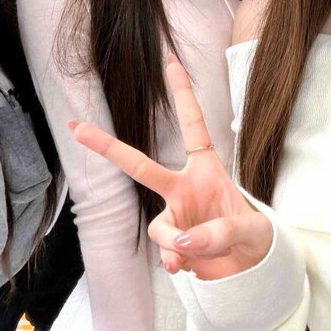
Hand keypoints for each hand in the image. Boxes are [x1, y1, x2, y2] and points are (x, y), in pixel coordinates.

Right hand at [69, 55, 272, 280]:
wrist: (251, 269)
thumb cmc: (255, 235)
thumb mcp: (251, 230)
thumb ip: (219, 232)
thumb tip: (183, 243)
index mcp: (207, 168)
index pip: (193, 125)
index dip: (182, 94)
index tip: (170, 61)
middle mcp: (184, 188)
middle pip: (140, 166)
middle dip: (107, 147)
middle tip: (76, 127)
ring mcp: (176, 216)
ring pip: (160, 227)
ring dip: (174, 241)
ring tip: (192, 255)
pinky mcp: (173, 245)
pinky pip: (166, 251)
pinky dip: (177, 261)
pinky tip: (191, 266)